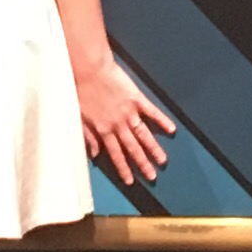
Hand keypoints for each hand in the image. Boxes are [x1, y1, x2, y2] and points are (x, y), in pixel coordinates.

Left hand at [77, 60, 174, 190]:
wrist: (88, 70)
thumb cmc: (80, 91)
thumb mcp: (79, 117)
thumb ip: (88, 136)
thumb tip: (94, 154)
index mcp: (103, 129)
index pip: (115, 154)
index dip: (123, 168)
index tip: (131, 181)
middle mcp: (118, 124)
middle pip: (133, 148)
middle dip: (143, 164)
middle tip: (152, 177)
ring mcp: (129, 112)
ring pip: (144, 134)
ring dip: (153, 148)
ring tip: (163, 160)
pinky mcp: (136, 98)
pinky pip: (151, 112)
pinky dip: (161, 120)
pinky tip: (171, 129)